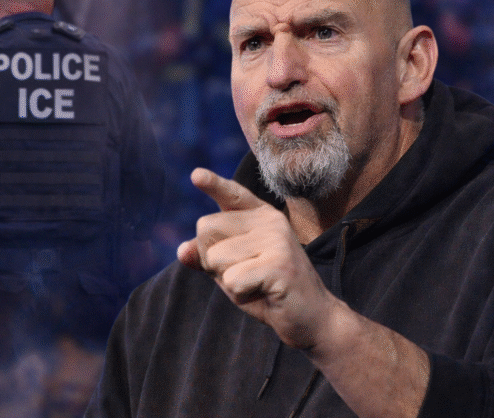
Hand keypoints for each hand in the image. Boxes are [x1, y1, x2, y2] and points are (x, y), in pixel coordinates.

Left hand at [177, 167, 338, 349]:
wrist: (312, 318)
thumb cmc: (267, 291)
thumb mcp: (231, 271)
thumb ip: (207, 257)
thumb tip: (182, 250)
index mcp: (259, 215)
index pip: (231, 194)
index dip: (213, 184)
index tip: (195, 175)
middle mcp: (269, 220)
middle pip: (206, 229)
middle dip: (211, 259)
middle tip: (244, 274)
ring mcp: (276, 239)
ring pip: (216, 257)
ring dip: (228, 280)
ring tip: (257, 283)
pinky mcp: (279, 263)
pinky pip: (232, 280)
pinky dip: (240, 293)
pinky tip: (264, 292)